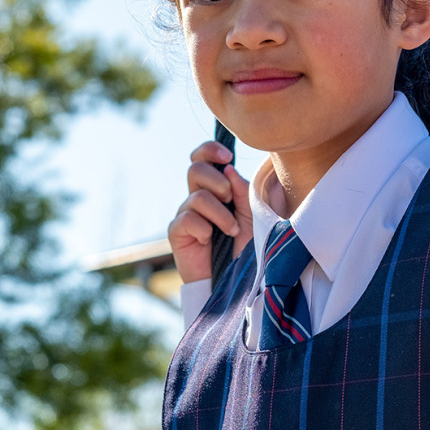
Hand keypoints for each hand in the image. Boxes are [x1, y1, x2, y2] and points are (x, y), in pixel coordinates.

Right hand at [168, 141, 252, 282]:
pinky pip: (187, 218)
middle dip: (216, 181)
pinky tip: (211, 240)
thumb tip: (228, 170)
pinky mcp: (176, 232)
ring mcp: (186, 214)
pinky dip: (205, 228)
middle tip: (229, 198)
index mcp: (216, 187)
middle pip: (195, 169)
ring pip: (198, 197)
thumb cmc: (247, 245)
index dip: (210, 150)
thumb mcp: (252, 214)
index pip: (203, 158)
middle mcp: (198, 196)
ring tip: (231, 230)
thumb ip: (243, 191)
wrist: (237, 279)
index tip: (227, 157)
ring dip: (220, 213)